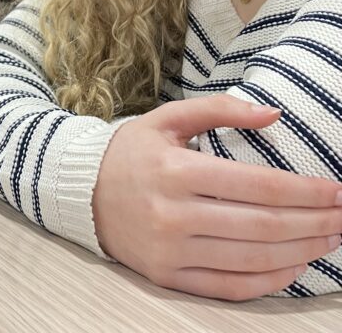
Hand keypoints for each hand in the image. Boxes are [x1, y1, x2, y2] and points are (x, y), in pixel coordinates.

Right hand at [93, 94, 341, 300]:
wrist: (78, 192)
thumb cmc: (129, 153)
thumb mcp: (166, 119)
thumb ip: (220, 109)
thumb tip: (273, 113)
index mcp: (175, 169)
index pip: (259, 185)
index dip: (308, 191)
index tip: (338, 190)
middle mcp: (172, 213)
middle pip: (264, 225)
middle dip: (316, 222)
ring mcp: (169, 249)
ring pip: (253, 258)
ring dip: (303, 250)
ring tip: (330, 238)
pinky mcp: (166, 276)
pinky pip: (231, 287)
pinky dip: (271, 280)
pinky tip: (295, 264)